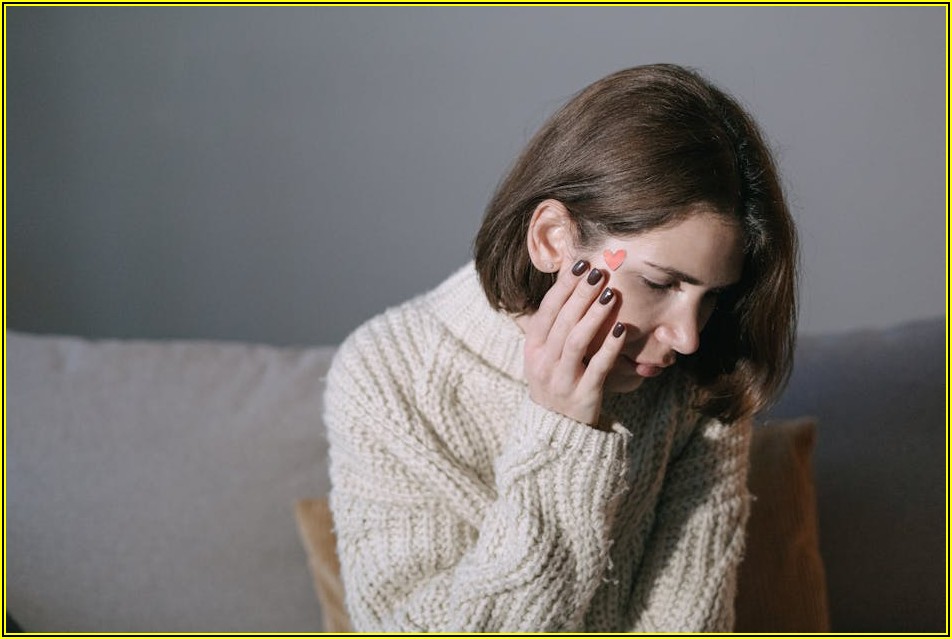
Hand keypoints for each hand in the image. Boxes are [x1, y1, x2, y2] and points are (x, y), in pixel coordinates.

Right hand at [522, 259, 625, 426]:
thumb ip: (555, 327)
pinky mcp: (582, 396)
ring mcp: (561, 380)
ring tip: (610, 294)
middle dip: (581, 294)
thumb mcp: (545, 355)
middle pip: (563, 321)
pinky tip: (621, 329)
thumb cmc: (557, 381)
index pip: (548, 310)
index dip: (563, 287)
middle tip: (600, 272)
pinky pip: (596, 368)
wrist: (557, 429)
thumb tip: (572, 287)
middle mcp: (543, 362)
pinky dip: (609, 348)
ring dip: (594, 316)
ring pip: (576, 341)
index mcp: (533, 348)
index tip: (580, 264)